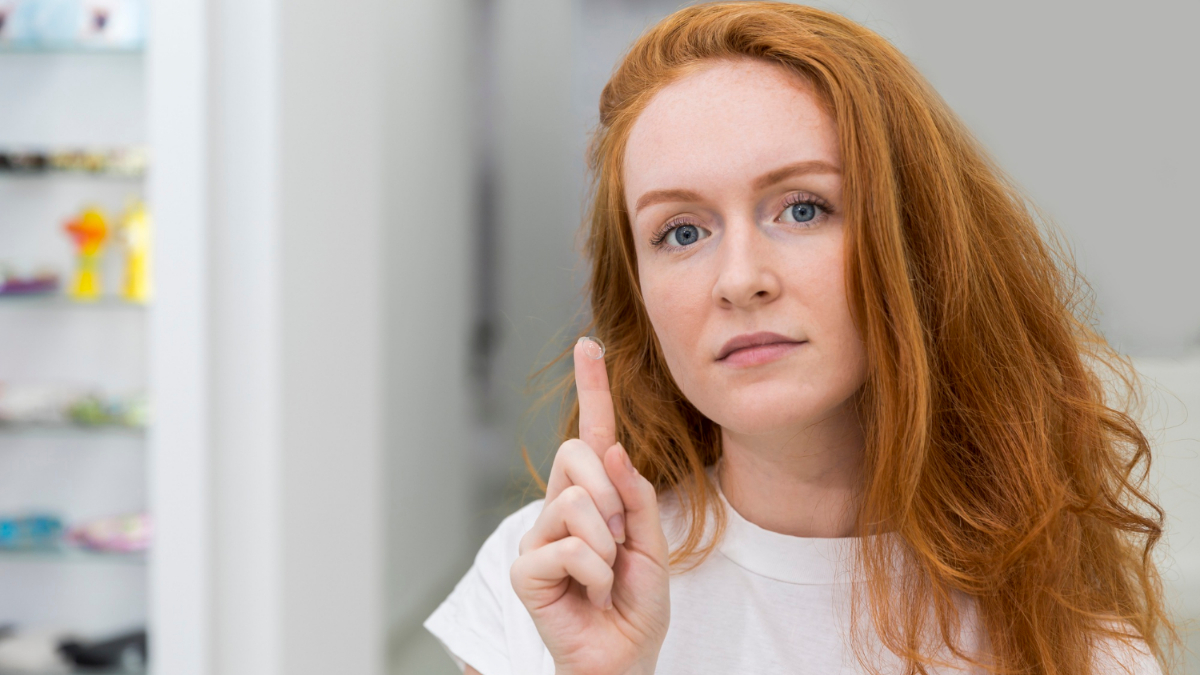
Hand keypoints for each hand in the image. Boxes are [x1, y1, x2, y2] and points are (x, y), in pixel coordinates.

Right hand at [510, 338, 670, 674]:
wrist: (622, 656)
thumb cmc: (634, 604)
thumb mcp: (651, 544)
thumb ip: (636, 497)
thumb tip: (612, 450)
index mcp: (591, 497)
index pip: (590, 435)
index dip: (592, 389)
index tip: (590, 345)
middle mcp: (558, 508)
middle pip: (578, 456)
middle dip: (613, 497)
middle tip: (619, 544)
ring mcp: (537, 537)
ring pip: (577, 504)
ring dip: (608, 547)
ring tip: (604, 577)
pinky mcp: (524, 569)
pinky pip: (570, 548)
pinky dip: (595, 574)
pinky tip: (590, 594)